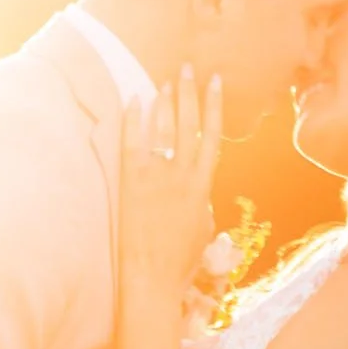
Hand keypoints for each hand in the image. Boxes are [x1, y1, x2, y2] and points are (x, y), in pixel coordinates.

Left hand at [121, 67, 223, 294]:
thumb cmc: (179, 264)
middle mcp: (182, 176)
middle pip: (188, 123)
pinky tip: (135, 99)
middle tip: (187, 68)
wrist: (152, 280)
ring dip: (165, 101)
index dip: (214, 106)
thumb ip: (202, 204)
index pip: (212, 135)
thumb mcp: (202, 231)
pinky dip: (134, 119)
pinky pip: (133, 141)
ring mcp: (157, 178)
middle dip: (189, 92)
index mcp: (203, 186)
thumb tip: (200, 194)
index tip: (215, 82)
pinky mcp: (132, 183)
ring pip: (164, 128)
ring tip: (165, 80)